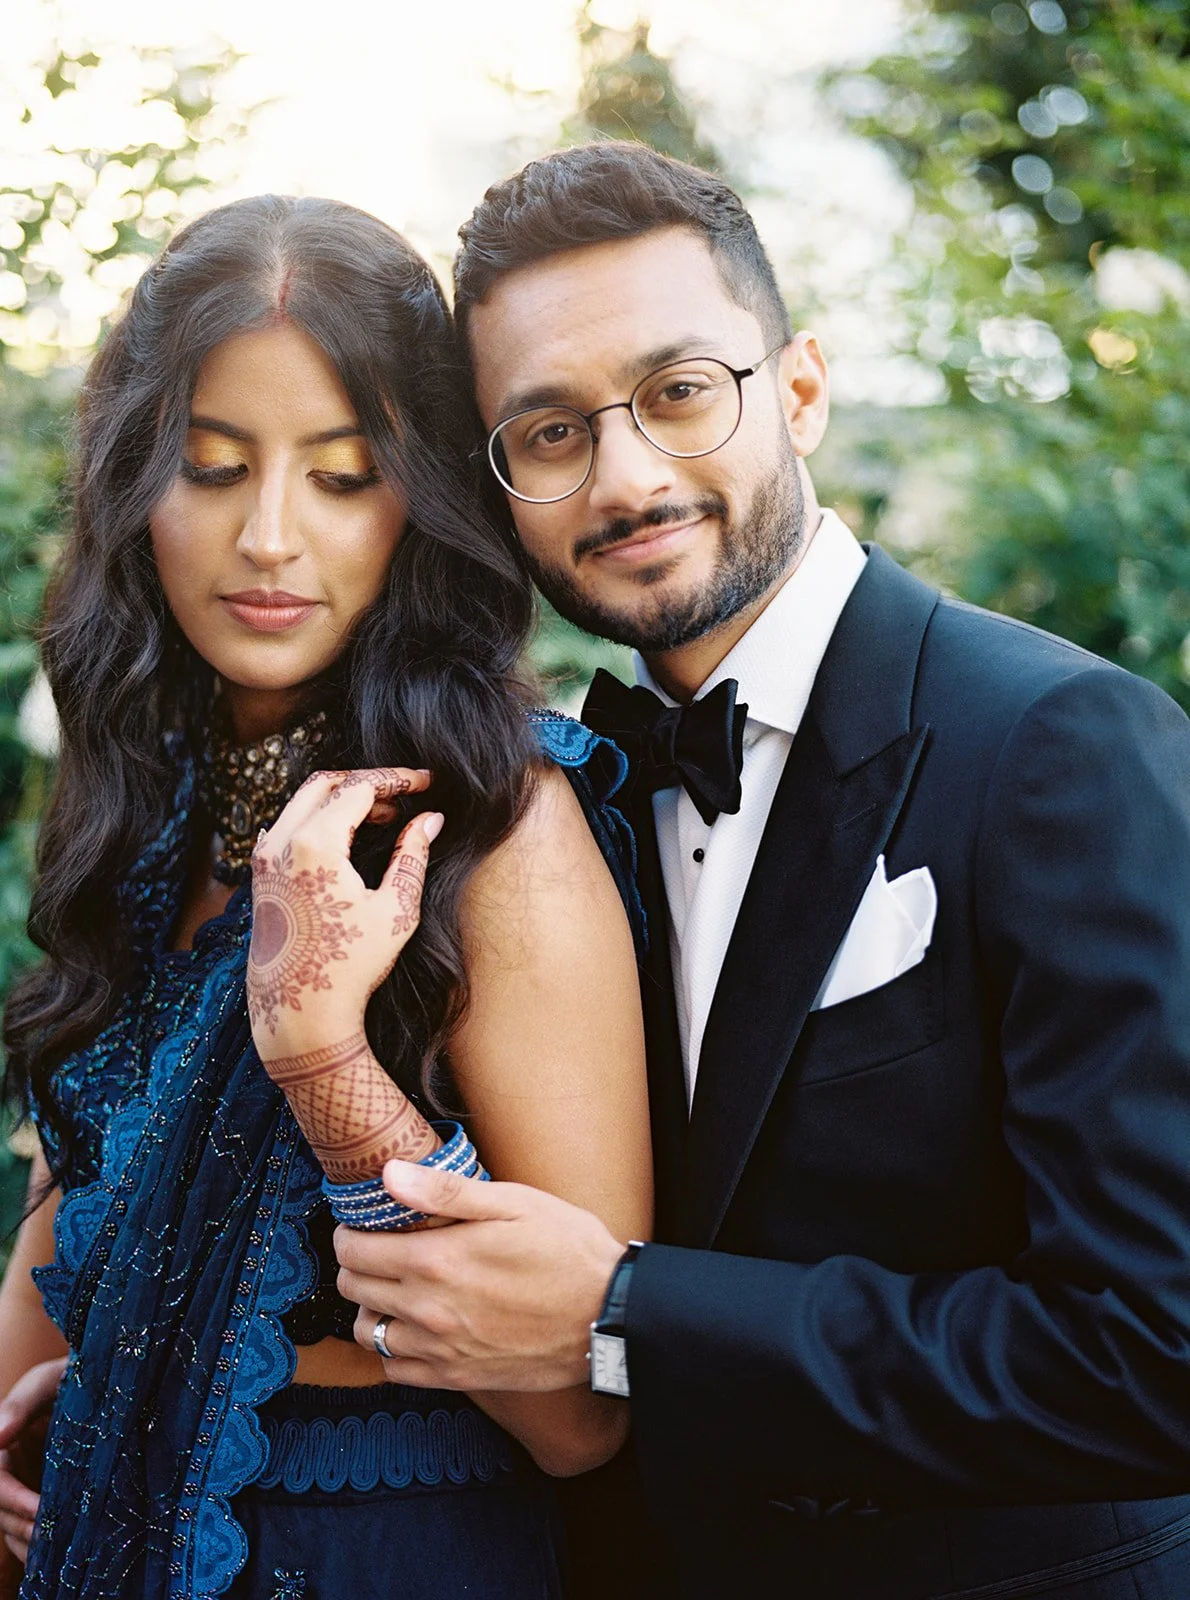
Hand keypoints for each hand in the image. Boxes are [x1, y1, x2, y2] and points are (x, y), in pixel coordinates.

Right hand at [0, 1355, 66, 1566]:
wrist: (105, 1378)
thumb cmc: (74, 1374)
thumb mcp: (48, 1381)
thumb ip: (22, 1404)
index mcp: (3, 1446)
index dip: (14, 1501)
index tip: (40, 1511)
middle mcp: (10, 1471)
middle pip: (4, 1514)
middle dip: (25, 1529)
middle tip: (56, 1542)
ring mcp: (27, 1487)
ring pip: (15, 1529)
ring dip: (32, 1547)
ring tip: (57, 1561)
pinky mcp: (47, 1498)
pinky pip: (35, 1530)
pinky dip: (42, 1549)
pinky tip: (59, 1562)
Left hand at [247, 766, 439, 1052]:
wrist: (298, 1011)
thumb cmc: (350, 966)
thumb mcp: (395, 910)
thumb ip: (412, 856)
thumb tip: (431, 820)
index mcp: (314, 845)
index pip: (359, 788)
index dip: (396, 779)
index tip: (425, 781)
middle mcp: (281, 843)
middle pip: (325, 783)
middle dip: (367, 782)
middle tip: (404, 795)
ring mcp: (264, 858)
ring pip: (302, 802)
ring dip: (342, 799)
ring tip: (383, 816)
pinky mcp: (259, 875)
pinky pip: (288, 825)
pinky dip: (319, 818)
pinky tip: (349, 837)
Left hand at [335, 1163, 625, 1391]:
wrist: (609, 1316)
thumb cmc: (567, 1251)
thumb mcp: (513, 1204)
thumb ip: (444, 1191)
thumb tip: (389, 1175)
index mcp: (436, 1261)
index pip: (355, 1251)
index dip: (349, 1233)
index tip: (363, 1225)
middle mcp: (428, 1310)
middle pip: (354, 1289)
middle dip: (356, 1265)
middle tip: (378, 1250)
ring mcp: (441, 1350)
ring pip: (368, 1333)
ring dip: (370, 1308)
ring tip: (394, 1289)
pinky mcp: (458, 1377)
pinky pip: (396, 1371)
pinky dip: (392, 1350)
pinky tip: (413, 1328)